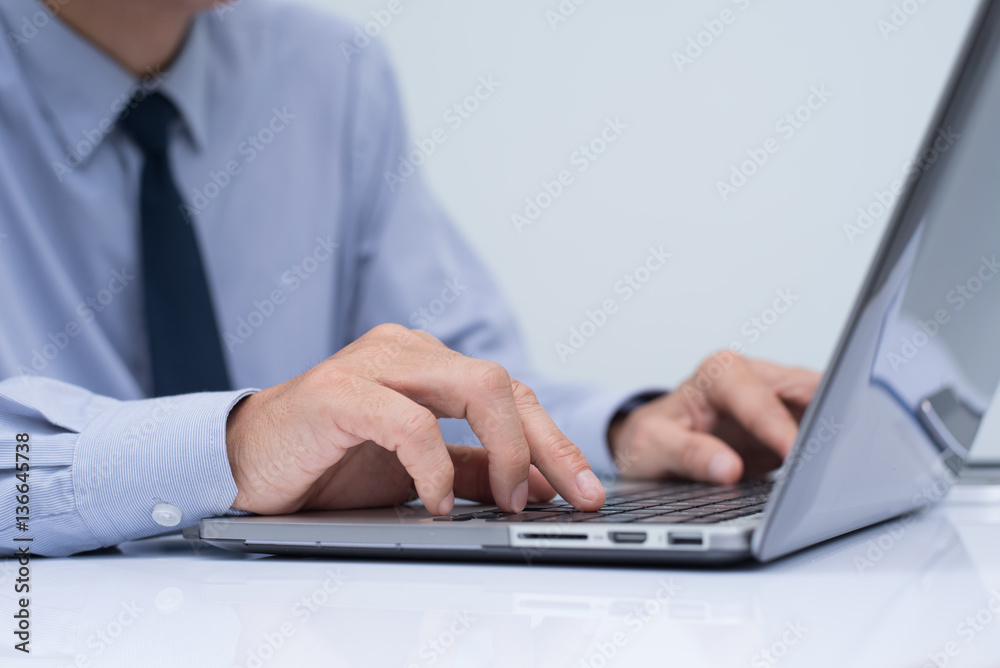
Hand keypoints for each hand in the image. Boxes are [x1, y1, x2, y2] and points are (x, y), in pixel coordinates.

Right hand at [224, 323, 605, 515]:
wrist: (244, 463)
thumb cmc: (327, 462)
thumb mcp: (416, 473)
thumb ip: (472, 471)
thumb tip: (538, 486)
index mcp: (428, 365)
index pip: (510, 394)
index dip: (553, 441)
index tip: (585, 489)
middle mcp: (407, 352)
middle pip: (503, 384)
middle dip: (548, 445)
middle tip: (575, 496)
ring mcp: (373, 365)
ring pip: (474, 386)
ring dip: (507, 449)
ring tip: (513, 501)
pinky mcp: (337, 392)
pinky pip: (410, 422)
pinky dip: (435, 467)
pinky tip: (438, 503)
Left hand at [608, 351, 820, 482]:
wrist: (654, 443)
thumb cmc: (652, 437)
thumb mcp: (651, 447)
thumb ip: (687, 454)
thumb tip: (727, 468)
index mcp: (720, 374)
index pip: (761, 403)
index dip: (781, 431)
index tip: (797, 456)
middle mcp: (754, 377)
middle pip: (807, 394)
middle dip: (827, 423)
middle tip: (841, 463)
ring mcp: (778, 398)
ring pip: (826, 406)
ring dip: (837, 435)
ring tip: (847, 469)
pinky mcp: (793, 421)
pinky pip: (825, 427)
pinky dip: (834, 447)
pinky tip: (841, 470)